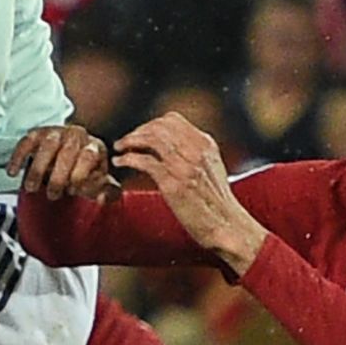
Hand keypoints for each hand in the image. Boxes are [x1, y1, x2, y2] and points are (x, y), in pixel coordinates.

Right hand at [7, 123, 114, 198]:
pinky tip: (12, 172)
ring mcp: (56, 132)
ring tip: (31, 188)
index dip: (79, 175)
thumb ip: (106, 193)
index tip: (72, 190)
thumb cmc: (83, 174)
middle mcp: (77, 135)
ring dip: (38, 169)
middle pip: (67, 152)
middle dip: (58, 177)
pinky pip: (26, 142)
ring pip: (47, 146)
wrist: (68, 156)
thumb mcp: (97, 184)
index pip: (88, 156)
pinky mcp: (37, 133)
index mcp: (95, 147)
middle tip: (52, 195)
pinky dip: (18, 157)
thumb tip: (104, 198)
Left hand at [109, 112, 268, 273]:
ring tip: (119, 149)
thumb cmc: (216, 203)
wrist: (226, 225)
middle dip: (137, 131)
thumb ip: (193, 154)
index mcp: (205, 144)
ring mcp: (185, 165)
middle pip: (158, 126)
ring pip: (151, 139)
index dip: (150, 124)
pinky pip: (144, 161)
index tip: (139, 135)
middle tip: (124, 142)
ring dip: (129, 141)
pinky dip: (128, 159)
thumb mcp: (210, 169)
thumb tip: (171, 146)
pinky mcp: (173, 182)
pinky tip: (120, 163)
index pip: (172, 120)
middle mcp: (196, 150)